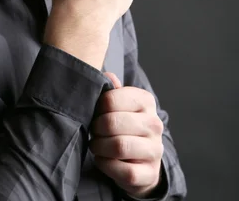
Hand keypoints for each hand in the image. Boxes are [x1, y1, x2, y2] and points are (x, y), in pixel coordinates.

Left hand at [89, 72, 163, 198]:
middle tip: (93, 131)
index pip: (111, 99)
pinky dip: (106, 165)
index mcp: (146, 101)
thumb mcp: (119, 104)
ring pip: (118, 147)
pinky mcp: (150, 173)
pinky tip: (103, 160)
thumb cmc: (124, 125)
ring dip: (99, 147)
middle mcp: (154, 123)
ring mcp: (155, 149)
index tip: (95, 113)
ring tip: (96, 144)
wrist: (141, 158)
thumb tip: (107, 76)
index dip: (97, 107)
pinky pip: (123, 171)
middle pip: (112, 123)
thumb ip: (111, 90)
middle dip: (96, 129)